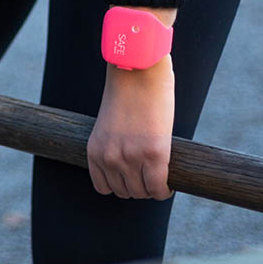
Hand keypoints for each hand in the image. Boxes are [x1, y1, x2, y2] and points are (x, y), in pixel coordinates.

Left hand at [87, 53, 174, 199]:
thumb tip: (130, 167)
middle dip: (138, 187)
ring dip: (151, 189)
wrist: (138, 70)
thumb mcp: (110, 125)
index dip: (121, 185)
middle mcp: (109, 158)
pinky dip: (164, 189)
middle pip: (125, 192)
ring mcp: (131, 158)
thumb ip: (114, 146)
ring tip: (159, 177)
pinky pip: (158, 187)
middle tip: (150, 176)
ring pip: (142, 193)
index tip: (132, 178)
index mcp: (94, 151)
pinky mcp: (154, 154)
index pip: (104, 187)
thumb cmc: (126, 93)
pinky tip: (168, 183)